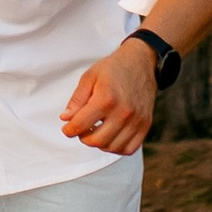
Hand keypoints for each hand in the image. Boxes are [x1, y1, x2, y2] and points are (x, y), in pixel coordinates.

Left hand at [61, 36, 156, 158]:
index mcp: (106, 98)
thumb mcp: (89, 77)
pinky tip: (110, 136)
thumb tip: (66, 118)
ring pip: (112, 148)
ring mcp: (136, 121)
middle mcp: (123, 112)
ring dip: (99, 143)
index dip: (69, 130)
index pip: (80, 125)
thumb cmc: (113, 68)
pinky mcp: (145, 125)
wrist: (140, 63)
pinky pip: (129, 149)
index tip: (67, 128)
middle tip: (82, 128)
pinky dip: (116, 148)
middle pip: (96, 141)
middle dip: (83, 137)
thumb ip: (76, 100)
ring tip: (95, 131)